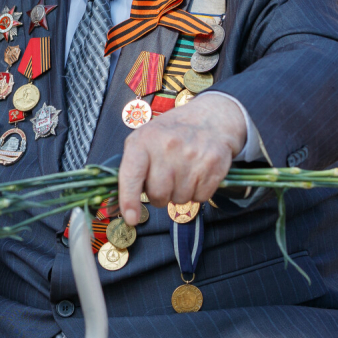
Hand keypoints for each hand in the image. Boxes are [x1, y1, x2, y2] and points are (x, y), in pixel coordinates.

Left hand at [118, 93, 245, 225]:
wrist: (209, 119)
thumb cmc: (170, 134)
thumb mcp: (144, 139)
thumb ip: (132, 167)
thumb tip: (124, 203)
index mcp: (144, 140)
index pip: (132, 175)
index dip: (129, 200)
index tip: (131, 218)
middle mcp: (168, 147)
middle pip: (158, 195)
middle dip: (159, 196)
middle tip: (165, 181)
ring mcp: (192, 156)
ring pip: (180, 199)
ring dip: (179, 193)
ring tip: (182, 172)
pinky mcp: (213, 165)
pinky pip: (200, 197)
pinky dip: (197, 192)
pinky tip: (196, 173)